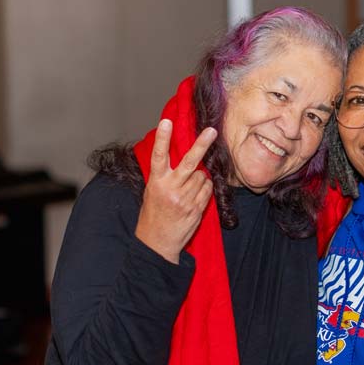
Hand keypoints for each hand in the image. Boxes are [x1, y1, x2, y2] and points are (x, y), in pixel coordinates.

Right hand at [135, 120, 216, 263]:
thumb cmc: (153, 214)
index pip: (159, 156)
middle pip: (190, 162)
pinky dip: (205, 188)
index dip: (163, 138)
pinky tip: (195, 195)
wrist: (157, 242)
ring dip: (200, 177)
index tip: (167, 122)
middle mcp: (171, 189)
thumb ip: (164, 175)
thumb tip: (179, 155)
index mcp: (156, 182)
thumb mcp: (152, 191)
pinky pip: (208, 189)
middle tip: (212, 131)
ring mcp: (185, 199)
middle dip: (202, 144)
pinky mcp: (197, 208)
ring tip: (188, 188)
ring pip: (202, 176)